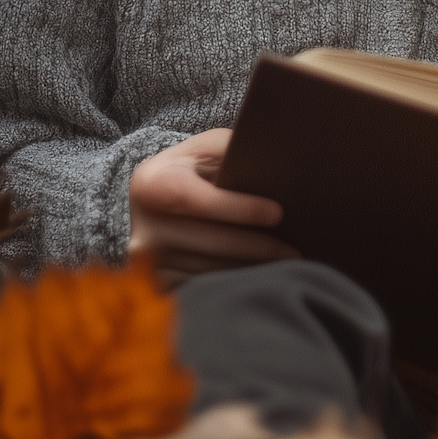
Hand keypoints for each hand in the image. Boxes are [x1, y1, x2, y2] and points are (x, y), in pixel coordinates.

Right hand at [129, 129, 298, 284]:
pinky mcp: (158, 287)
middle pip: (209, 242)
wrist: (157, 204)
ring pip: (210, 271)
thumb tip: (274, 165)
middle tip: (295, 248)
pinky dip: (235, 283)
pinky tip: (261, 276)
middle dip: (258, 246)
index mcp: (149, 184)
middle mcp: (142, 227)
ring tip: (286, 262)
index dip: (237, 208)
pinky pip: (205, 288)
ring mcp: (148, 264)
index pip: (193, 199)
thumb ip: (232, 151)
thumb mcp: (206, 150)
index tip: (278, 213)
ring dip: (252, 268)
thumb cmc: (194, 170)